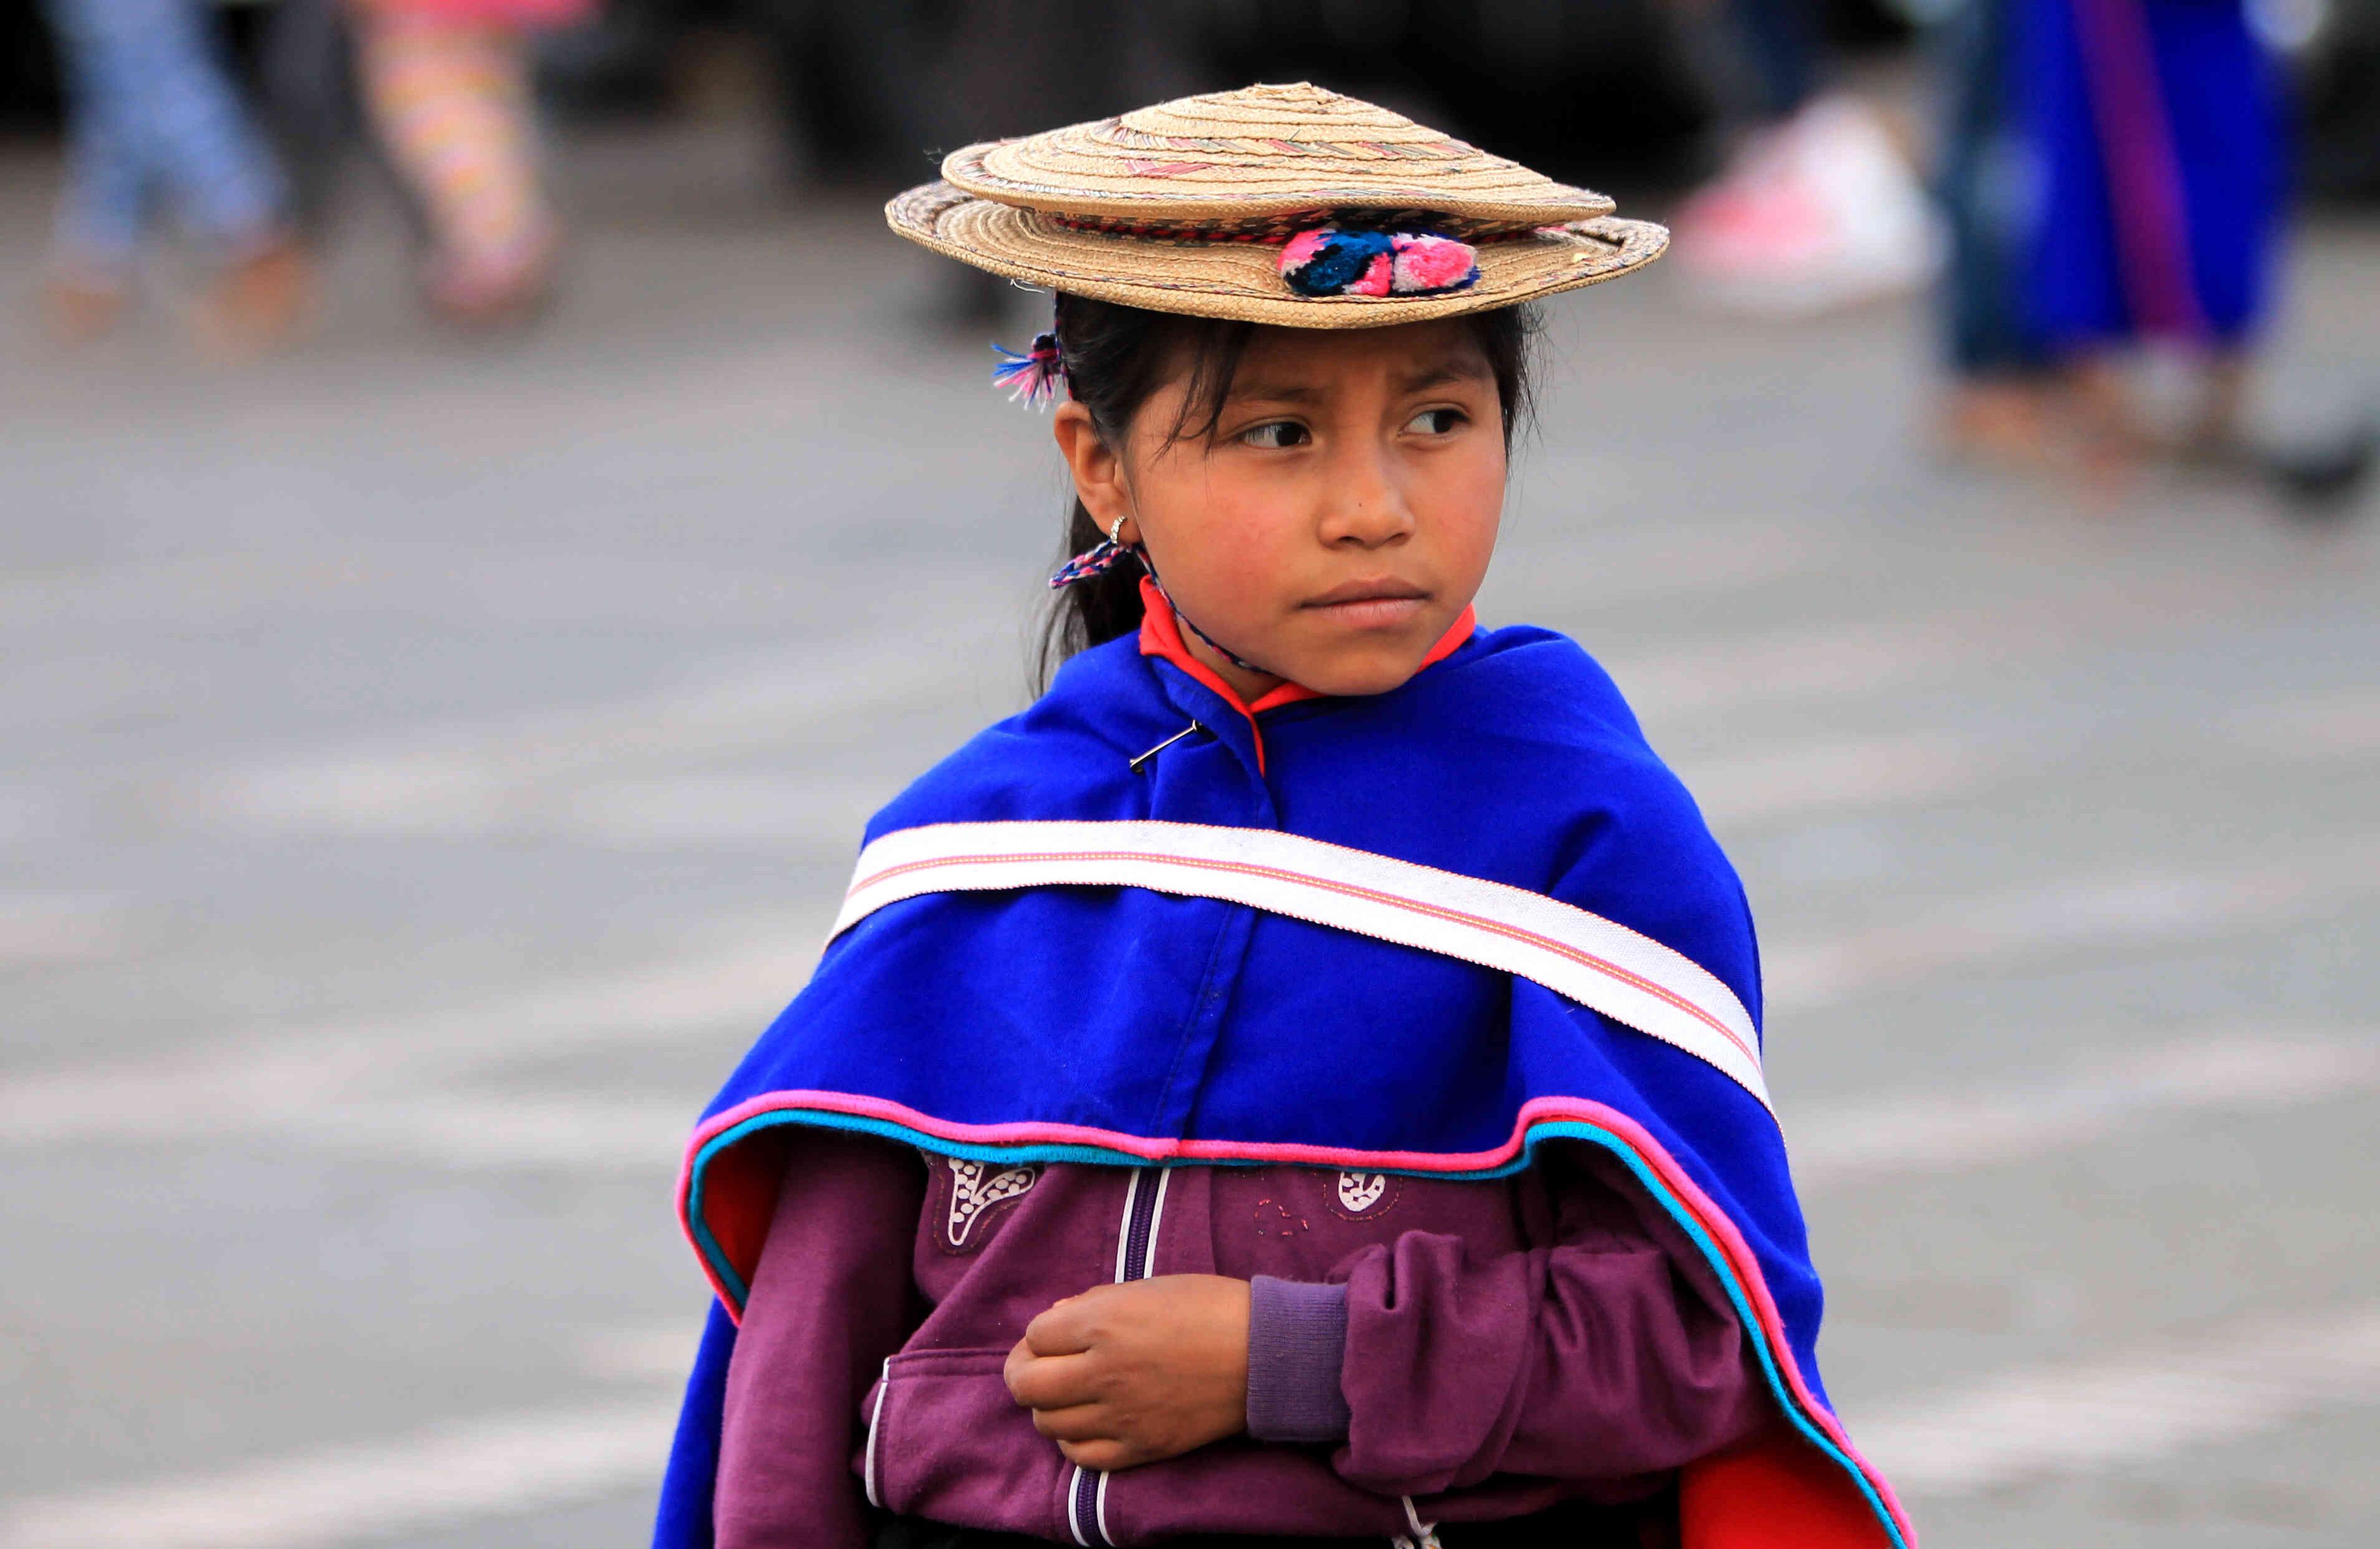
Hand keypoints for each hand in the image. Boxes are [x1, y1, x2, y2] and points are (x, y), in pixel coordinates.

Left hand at [1003, 1274, 1250, 1470]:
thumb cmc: (1208, 1307)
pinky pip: (1082, 1456)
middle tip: (1038, 1367)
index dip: (1039, 1334)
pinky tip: (1084, 1424)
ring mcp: (1121, 1414)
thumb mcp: (1146, 1286)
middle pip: (1026, 1385)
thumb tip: (1055, 1322)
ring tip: (1067, 1395)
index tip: (1055, 1334)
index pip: (1034, 1335)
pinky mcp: (1142, 1448)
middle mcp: (1103, 1371)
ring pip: (1047, 1423)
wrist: (1263, 1353)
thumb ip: (1094, 1303)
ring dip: (1049, 1406)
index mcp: (1103, 1322)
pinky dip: (1072, 1440)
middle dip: (1023, 1373)